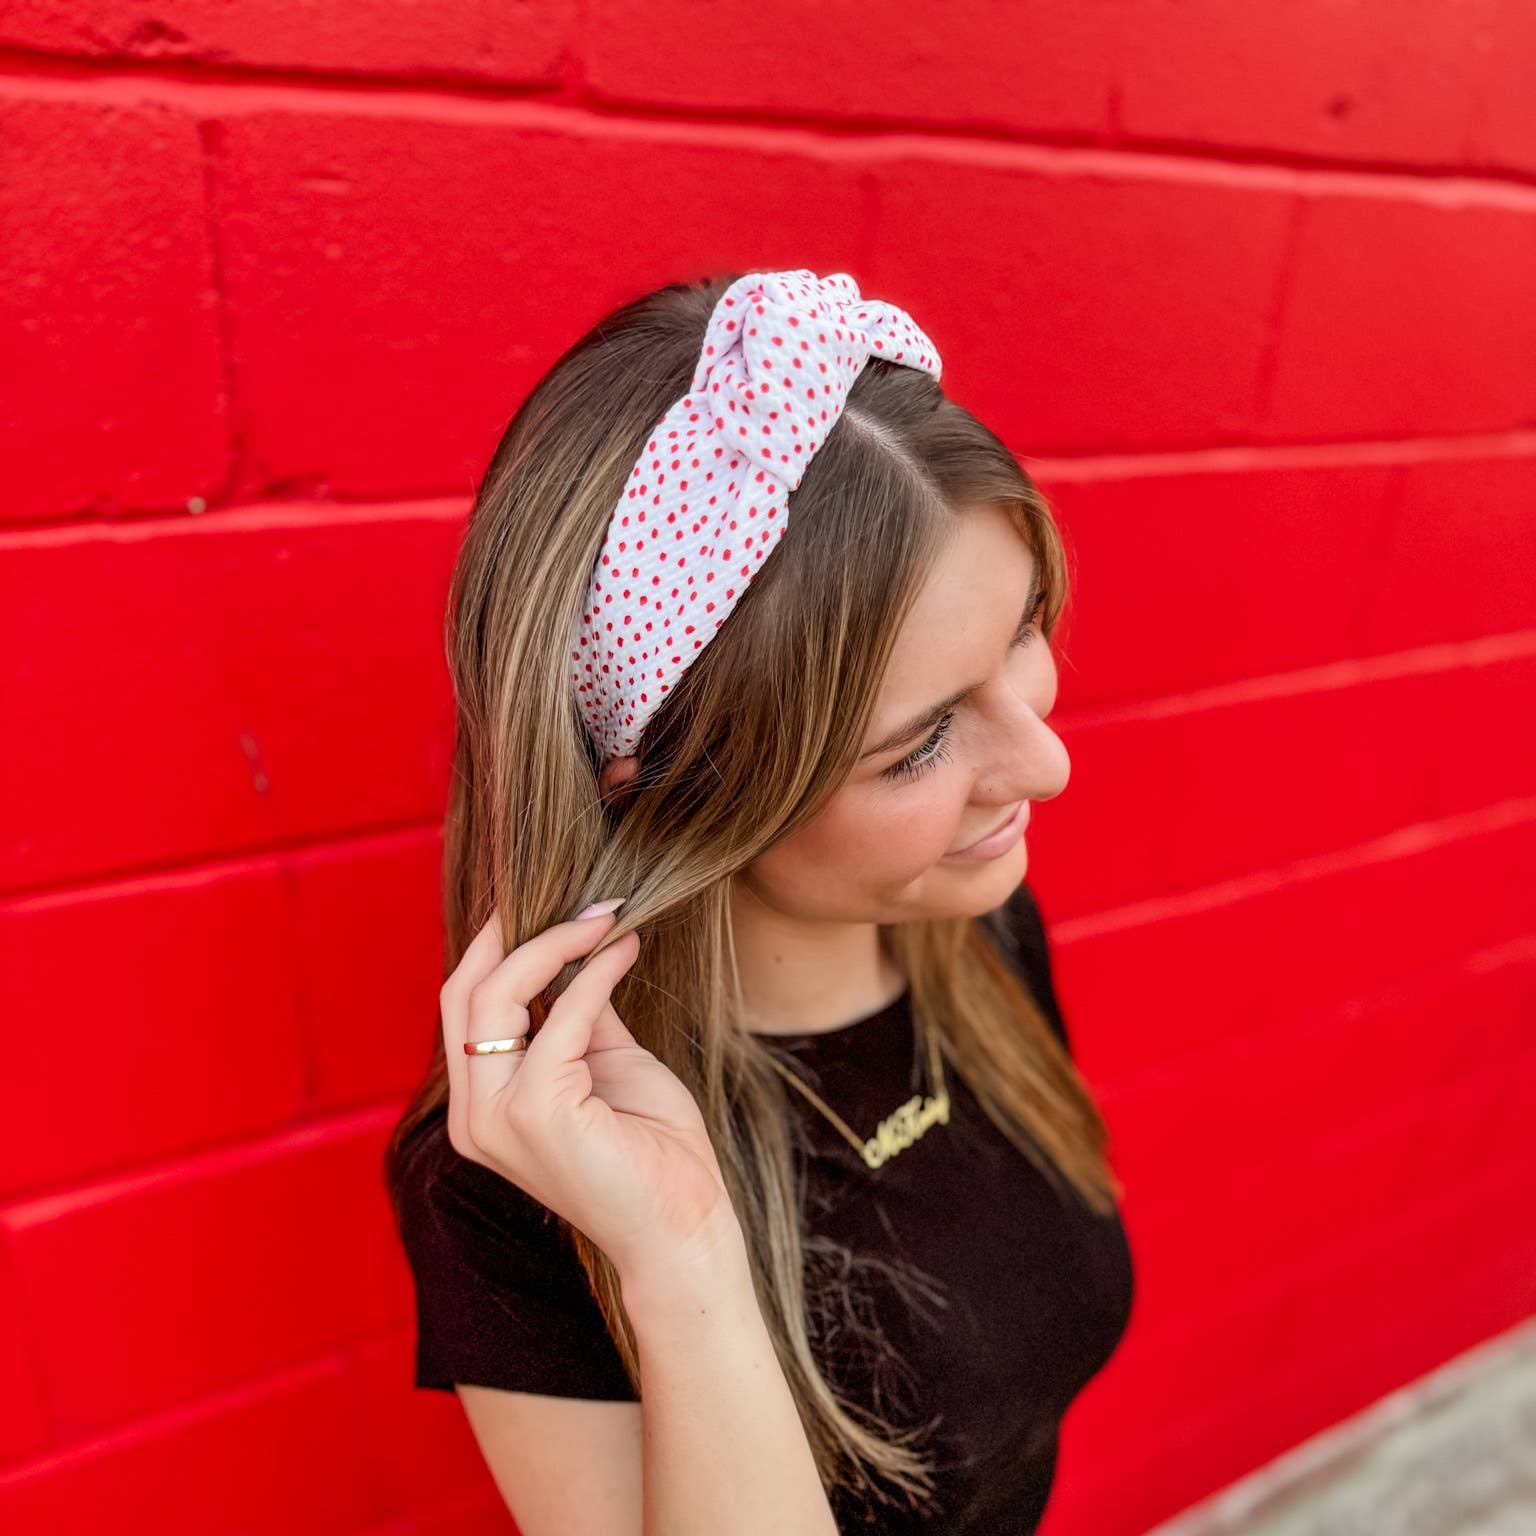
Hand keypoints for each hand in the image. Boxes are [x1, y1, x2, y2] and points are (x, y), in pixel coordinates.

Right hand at [439, 906, 741, 1280]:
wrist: (684, 1227)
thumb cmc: (651, 1150)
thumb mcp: (606, 1062)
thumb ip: (580, 1011)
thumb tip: (581, 944)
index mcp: (479, 1106)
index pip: (463, 1005)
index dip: (496, 943)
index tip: (543, 896)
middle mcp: (473, 1116)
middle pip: (466, 991)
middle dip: (515, 930)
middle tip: (578, 895)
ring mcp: (497, 1119)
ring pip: (498, 996)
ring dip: (557, 943)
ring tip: (608, 915)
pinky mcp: (536, 1114)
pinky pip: (562, 1019)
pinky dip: (595, 974)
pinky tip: (626, 949)